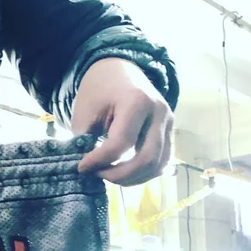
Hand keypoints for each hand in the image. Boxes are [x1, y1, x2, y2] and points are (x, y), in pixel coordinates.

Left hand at [73, 59, 172, 186]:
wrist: (118, 72)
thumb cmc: (98, 92)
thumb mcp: (85, 113)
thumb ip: (85, 142)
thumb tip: (86, 171)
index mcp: (137, 102)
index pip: (120, 144)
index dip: (99, 161)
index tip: (81, 167)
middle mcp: (159, 112)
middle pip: (146, 159)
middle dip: (118, 175)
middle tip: (96, 174)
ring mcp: (168, 123)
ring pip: (157, 165)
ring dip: (131, 178)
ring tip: (107, 173)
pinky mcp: (169, 133)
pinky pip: (161, 163)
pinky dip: (142, 174)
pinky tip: (122, 172)